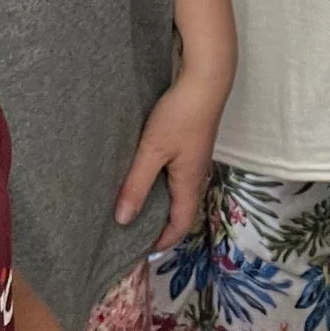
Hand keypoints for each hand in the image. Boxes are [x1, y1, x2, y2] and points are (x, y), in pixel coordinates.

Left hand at [118, 64, 227, 248]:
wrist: (206, 79)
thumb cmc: (180, 115)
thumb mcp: (152, 150)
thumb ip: (137, 184)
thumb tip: (123, 220)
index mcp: (189, 182)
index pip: (180, 224)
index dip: (163, 242)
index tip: (140, 251)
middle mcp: (196, 174)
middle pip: (181, 210)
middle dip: (160, 226)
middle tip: (133, 232)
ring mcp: (195, 158)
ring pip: (178, 191)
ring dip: (160, 203)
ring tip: (135, 206)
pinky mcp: (191, 143)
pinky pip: (177, 174)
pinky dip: (161, 184)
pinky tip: (144, 174)